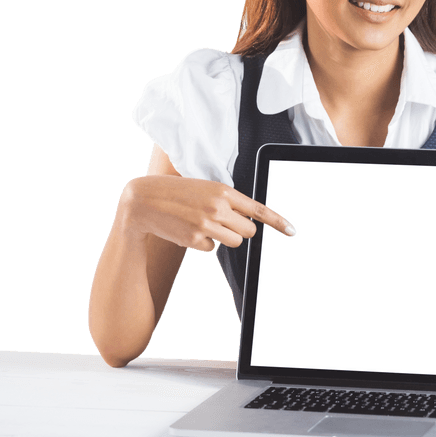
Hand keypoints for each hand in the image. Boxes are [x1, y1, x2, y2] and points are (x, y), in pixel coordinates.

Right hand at [121, 175, 294, 251]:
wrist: (143, 202)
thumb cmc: (178, 193)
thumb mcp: (206, 188)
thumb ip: (228, 200)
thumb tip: (248, 217)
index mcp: (223, 191)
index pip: (259, 209)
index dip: (278, 222)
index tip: (292, 231)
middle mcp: (218, 208)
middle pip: (249, 231)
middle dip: (241, 230)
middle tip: (225, 222)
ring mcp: (207, 225)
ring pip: (235, 242)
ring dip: (225, 237)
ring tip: (205, 224)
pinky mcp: (195, 240)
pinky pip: (212, 248)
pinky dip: (204, 243)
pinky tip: (190, 230)